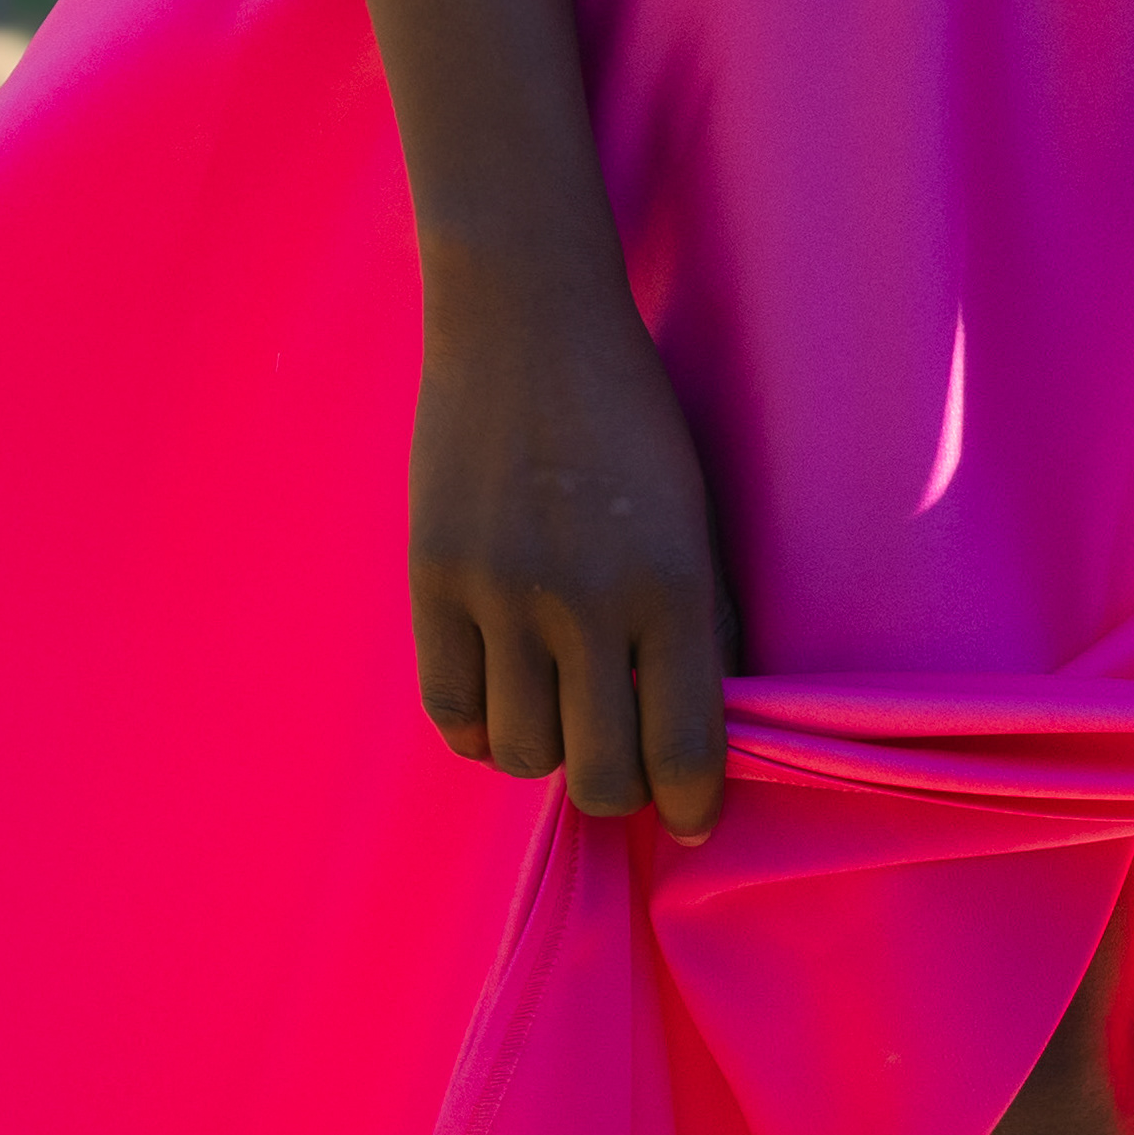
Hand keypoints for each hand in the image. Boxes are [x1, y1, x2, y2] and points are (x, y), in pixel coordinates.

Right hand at [409, 250, 733, 840]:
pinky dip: (479, 723)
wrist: (528, 319)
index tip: (692, 815)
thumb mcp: (694, 505)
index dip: (693, 804)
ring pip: (522, 753)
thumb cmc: (631, 409)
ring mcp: (503, 594)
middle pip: (599, 777)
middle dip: (619, 787)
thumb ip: (699, 613)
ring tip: (562, 702)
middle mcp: (589, 600)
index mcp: (673, 577)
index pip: (687, 745)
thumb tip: (698, 723)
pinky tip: (503, 690)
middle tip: (624, 759)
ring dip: (547, 745)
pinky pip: (451, 712)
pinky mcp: (434, 581)